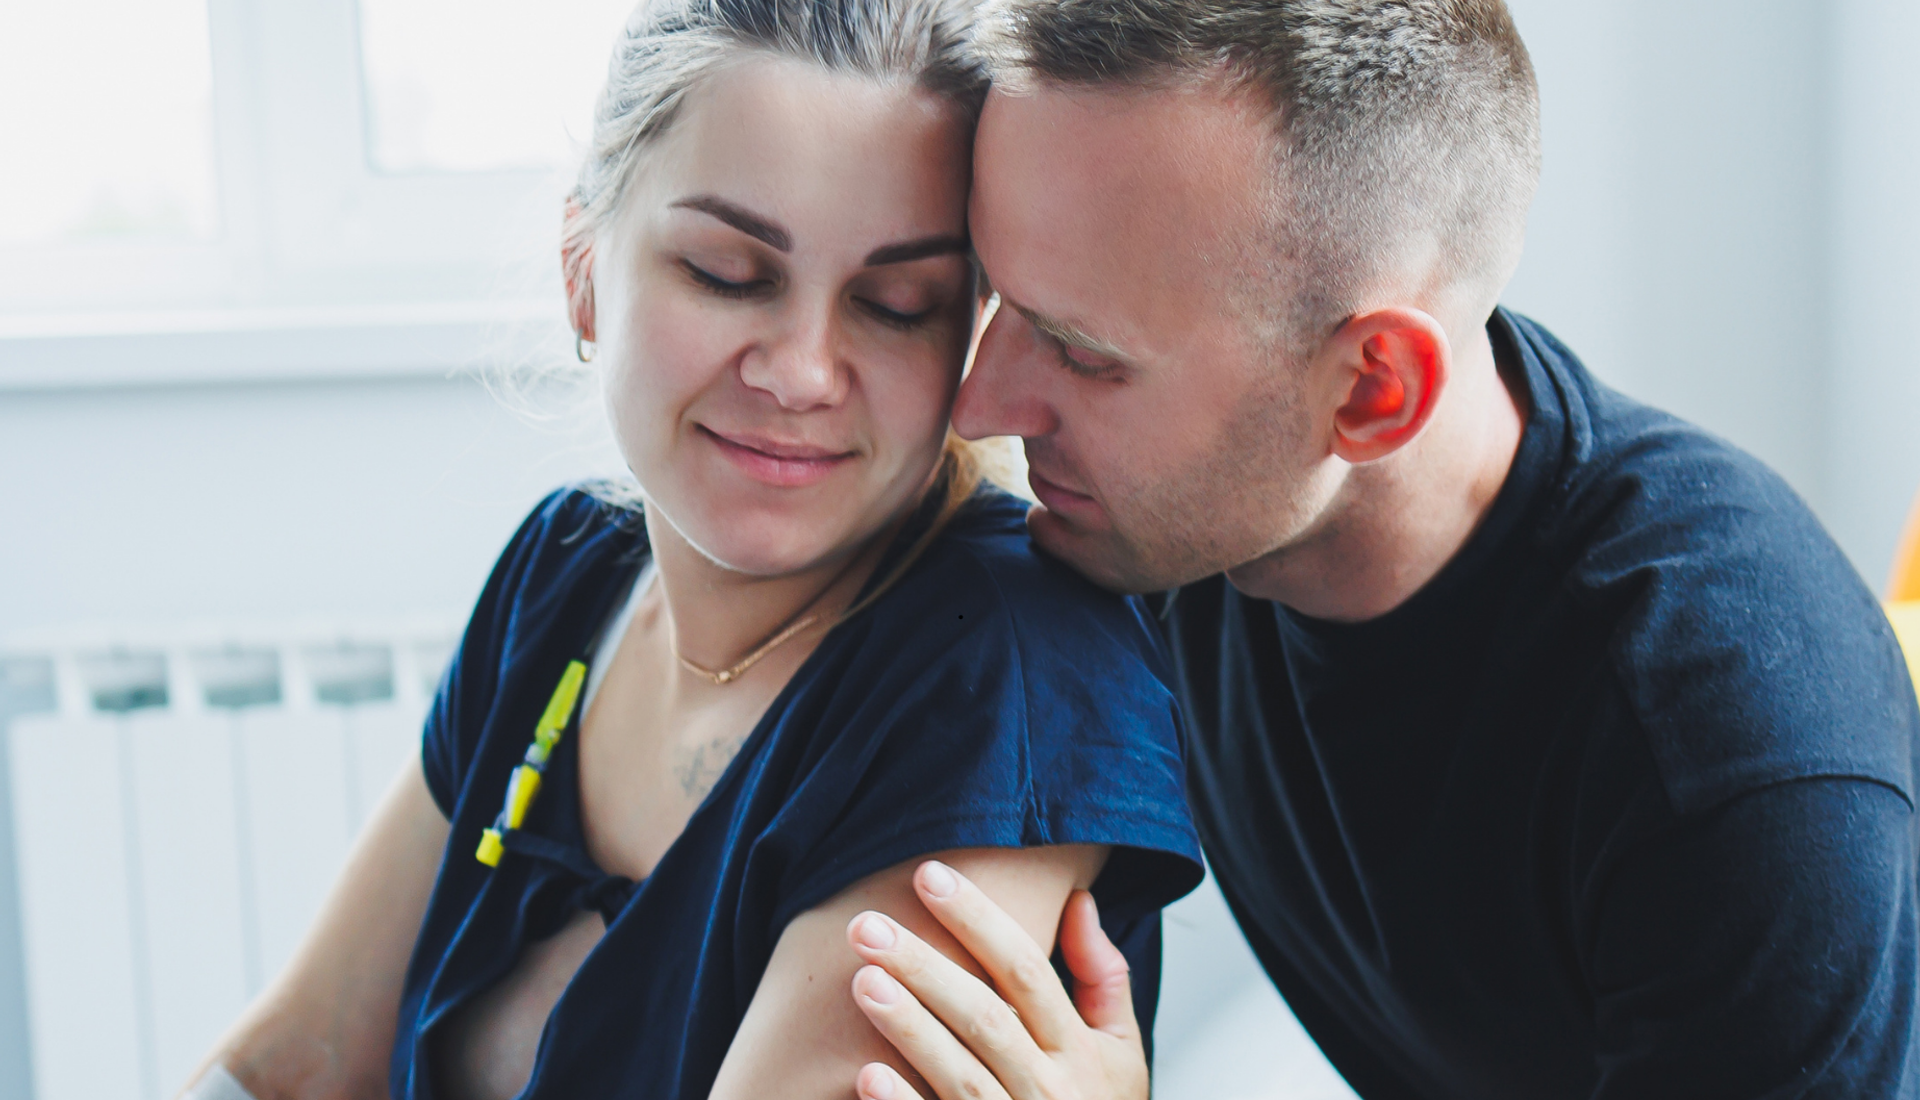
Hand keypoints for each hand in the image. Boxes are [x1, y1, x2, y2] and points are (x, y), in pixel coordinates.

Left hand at [844, 860, 1148, 1099]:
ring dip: (910, 1027)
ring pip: (959, 1074)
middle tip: (866, 924)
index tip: (930, 875)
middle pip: (984, 1017)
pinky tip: (867, 1075)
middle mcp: (1048, 1088)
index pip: (1026, 970)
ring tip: (863, 980)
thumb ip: (1103, 977)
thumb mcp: (1120, 1049)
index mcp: (1078, 1049)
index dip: (978, 920)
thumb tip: (1078, 899)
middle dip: (926, 967)